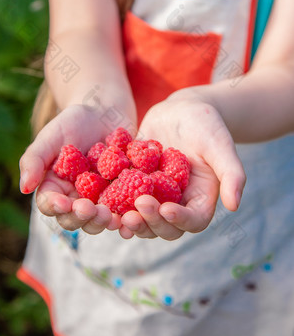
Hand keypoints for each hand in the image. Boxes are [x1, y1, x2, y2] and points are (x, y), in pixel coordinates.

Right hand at [19, 104, 128, 234]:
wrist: (107, 112)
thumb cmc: (74, 121)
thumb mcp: (51, 135)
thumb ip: (34, 159)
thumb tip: (24, 188)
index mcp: (55, 187)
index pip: (50, 204)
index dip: (55, 207)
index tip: (64, 203)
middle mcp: (75, 198)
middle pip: (74, 218)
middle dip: (81, 218)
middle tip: (90, 209)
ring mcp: (99, 199)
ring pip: (98, 220)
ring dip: (102, 222)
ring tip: (111, 216)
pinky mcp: (122, 196)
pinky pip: (123, 210)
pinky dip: (126, 216)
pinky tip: (131, 215)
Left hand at [119, 92, 245, 239]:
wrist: (181, 109)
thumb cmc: (206, 124)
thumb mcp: (219, 145)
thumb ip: (232, 173)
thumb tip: (235, 205)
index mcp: (200, 198)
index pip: (193, 220)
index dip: (180, 220)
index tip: (166, 209)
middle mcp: (177, 202)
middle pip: (165, 226)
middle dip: (150, 223)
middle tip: (134, 214)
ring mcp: (156, 195)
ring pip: (143, 218)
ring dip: (131, 222)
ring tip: (116, 217)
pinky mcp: (136, 185)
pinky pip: (124, 199)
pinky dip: (114, 204)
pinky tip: (100, 202)